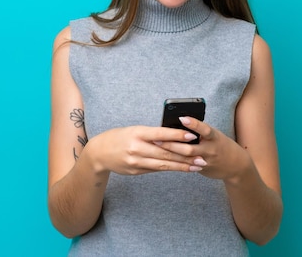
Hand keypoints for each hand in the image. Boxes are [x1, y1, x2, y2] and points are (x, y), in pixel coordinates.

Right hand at [86, 125, 207, 175]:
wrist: (99, 153)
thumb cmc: (120, 137)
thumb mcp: (134, 130)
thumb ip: (151, 134)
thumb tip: (173, 136)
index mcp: (137, 133)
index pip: (160, 134)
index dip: (177, 135)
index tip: (193, 135)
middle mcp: (137, 148)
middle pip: (165, 152)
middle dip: (185, 155)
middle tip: (202, 157)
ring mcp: (136, 162)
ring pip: (163, 164)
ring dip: (182, 166)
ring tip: (197, 166)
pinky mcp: (136, 171)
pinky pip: (156, 170)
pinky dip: (170, 169)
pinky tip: (182, 169)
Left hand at [154, 117, 250, 180]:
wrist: (236, 165)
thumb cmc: (220, 144)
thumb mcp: (214, 135)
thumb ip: (199, 131)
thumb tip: (178, 123)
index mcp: (214, 136)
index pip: (204, 128)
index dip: (193, 123)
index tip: (181, 118)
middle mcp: (211, 148)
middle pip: (190, 147)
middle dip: (172, 143)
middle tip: (157, 138)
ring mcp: (206, 160)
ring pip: (186, 158)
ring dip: (171, 152)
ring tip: (158, 146)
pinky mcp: (202, 169)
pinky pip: (187, 165)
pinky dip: (176, 161)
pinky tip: (163, 158)